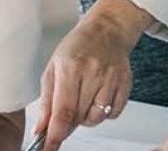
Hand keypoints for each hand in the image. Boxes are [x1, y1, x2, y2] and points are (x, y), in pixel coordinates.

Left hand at [37, 0, 151, 149]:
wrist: (108, 29)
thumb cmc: (78, 46)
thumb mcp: (53, 67)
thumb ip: (46, 100)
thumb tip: (41, 129)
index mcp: (71, 67)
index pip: (63, 111)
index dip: (55, 134)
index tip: (49, 148)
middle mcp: (94, 72)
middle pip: (79, 117)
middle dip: (68, 123)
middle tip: (65, 112)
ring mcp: (112, 78)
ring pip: (97, 118)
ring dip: (86, 118)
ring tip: (83, 101)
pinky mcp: (126, 83)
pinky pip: (114, 113)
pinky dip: (104, 113)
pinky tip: (98, 98)